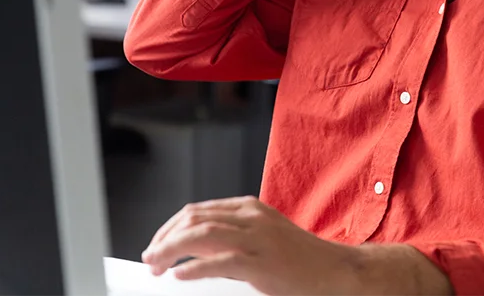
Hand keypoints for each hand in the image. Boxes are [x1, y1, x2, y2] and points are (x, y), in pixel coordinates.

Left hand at [141, 196, 361, 295]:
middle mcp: (251, 217)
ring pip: (201, 235)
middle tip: (150, 260)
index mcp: (249, 208)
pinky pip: (220, 262)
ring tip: (157, 266)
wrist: (333, 271)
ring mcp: (257, 238)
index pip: (196, 210)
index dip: (169, 228)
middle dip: (164, 239)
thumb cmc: (297, 259)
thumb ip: (229, 238)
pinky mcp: (262, 262)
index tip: (155, 247)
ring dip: (171, 250)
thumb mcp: (261, 237)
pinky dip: (194, 268)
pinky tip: (180, 276)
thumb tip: (187, 252)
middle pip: (193, 219)